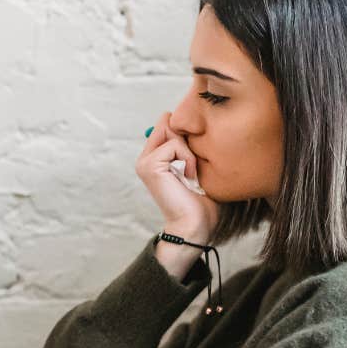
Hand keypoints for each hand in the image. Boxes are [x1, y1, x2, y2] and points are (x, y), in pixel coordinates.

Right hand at [135, 111, 221, 244]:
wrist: (194, 225)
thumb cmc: (201, 201)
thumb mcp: (196, 165)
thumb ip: (189, 144)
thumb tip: (187, 122)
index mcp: (155, 157)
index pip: (168, 124)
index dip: (186, 133)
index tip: (195, 158)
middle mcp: (146, 158)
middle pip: (168, 123)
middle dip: (187, 140)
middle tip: (193, 168)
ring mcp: (145, 161)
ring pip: (172, 132)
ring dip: (189, 152)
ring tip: (192, 175)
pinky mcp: (150, 165)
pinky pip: (174, 144)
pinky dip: (188, 159)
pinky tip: (189, 177)